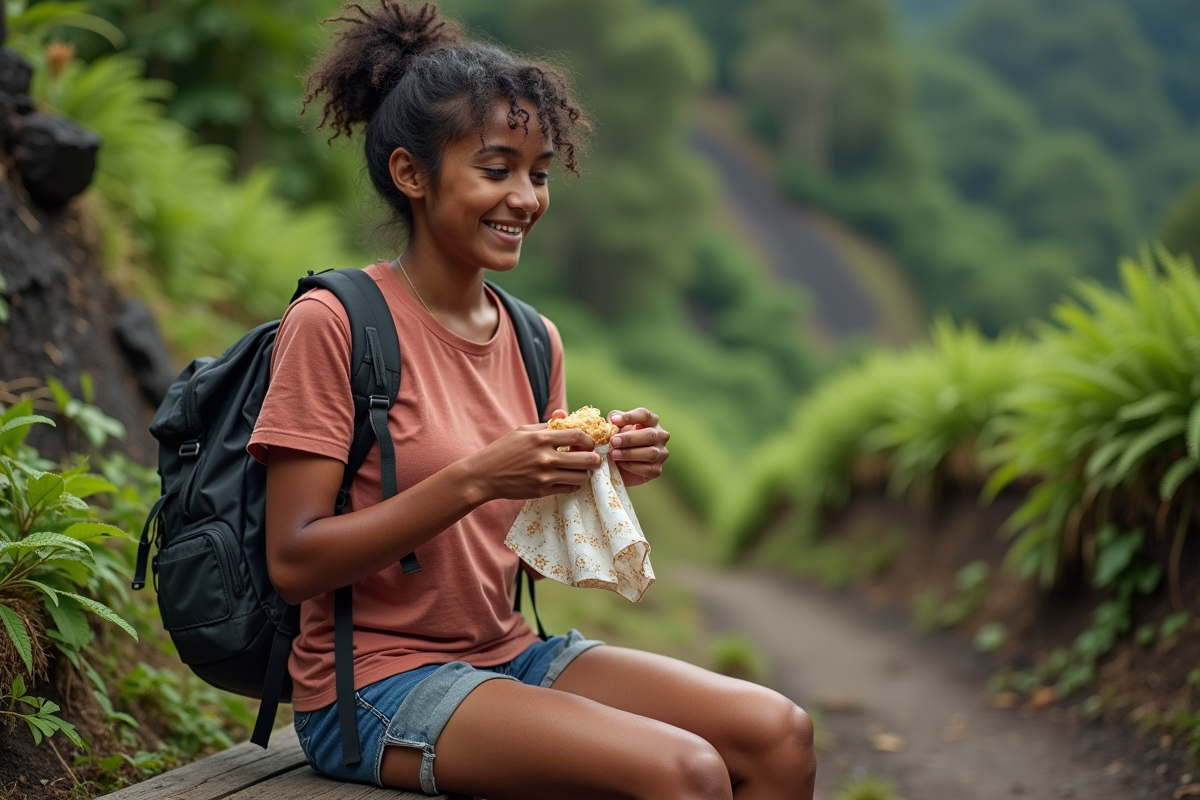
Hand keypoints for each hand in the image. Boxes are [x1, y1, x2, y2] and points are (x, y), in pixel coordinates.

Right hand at [465, 423, 600, 502]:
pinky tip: (567, 478)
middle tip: (592, 459)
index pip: (578, 435)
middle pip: (586, 459)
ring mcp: (545, 476)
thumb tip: (565, 415)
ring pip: (581, 476)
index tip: (588, 443)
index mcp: (541, 438)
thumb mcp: (522, 431)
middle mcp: (546, 457)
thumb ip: (546, 425)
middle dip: (594, 459)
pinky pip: (569, 488)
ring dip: (584, 473)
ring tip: (579, 469)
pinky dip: (573, 483)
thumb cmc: (503, 450)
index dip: (589, 439)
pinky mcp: (542, 491)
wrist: (484, 475)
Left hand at [607, 407, 669, 486]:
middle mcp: (660, 436)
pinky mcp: (657, 470)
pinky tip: (620, 463)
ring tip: (613, 454)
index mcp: (651, 421)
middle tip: (613, 441)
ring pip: (650, 453)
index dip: (630, 417)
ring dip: (630, 453)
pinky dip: (632, 466)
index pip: (645, 415)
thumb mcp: (616, 429)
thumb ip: (615, 421)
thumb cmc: (619, 442)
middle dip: (629, 438)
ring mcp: (661, 453)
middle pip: (650, 434)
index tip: (614, 420)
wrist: (619, 467)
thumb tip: (613, 417)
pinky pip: (647, 469)